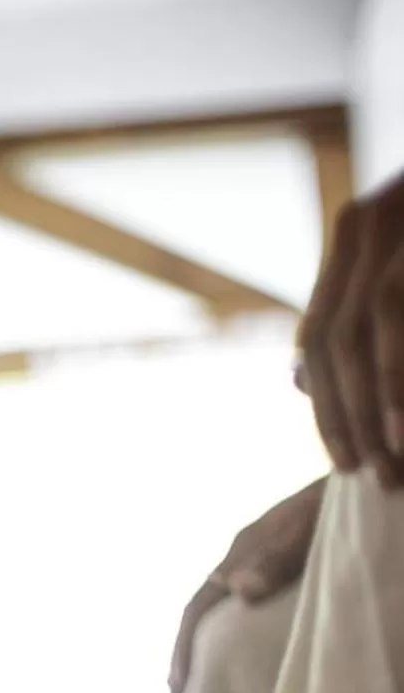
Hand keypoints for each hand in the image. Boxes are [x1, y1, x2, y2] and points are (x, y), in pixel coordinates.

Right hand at [168, 478, 326, 692]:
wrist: (366, 474)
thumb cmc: (337, 503)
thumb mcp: (310, 527)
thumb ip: (277, 556)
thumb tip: (237, 589)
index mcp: (242, 550)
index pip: (198, 604)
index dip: (182, 646)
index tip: (177, 687)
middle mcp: (244, 557)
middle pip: (205, 611)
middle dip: (189, 652)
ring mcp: (262, 561)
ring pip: (224, 610)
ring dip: (210, 645)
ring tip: (206, 681)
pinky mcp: (283, 567)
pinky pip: (249, 605)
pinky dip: (237, 633)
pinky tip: (246, 652)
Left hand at [297, 170, 403, 484]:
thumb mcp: (396, 281)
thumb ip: (360, 317)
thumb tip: (298, 381)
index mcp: (355, 233)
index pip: (319, 338)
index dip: (327, 407)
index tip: (346, 463)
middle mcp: (371, 218)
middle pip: (336, 337)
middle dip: (349, 414)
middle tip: (375, 476)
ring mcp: (398, 216)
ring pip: (369, 322)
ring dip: (376, 397)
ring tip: (396, 457)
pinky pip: (396, 307)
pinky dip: (397, 373)